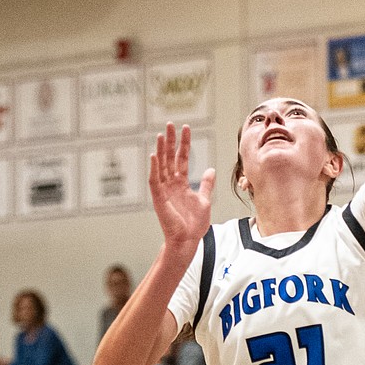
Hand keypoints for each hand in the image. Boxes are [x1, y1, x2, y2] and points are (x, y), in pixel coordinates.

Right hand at [149, 123, 214, 256]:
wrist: (188, 240)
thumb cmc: (194, 224)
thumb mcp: (205, 200)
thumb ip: (206, 184)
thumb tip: (210, 169)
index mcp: (181, 183)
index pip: (182, 158)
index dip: (184, 143)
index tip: (186, 128)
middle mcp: (171, 184)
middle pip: (169, 157)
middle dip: (170, 141)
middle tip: (170, 124)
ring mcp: (164, 190)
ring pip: (161, 165)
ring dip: (161, 150)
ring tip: (161, 134)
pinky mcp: (158, 198)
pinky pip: (155, 180)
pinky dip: (154, 168)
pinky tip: (155, 155)